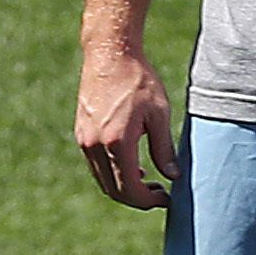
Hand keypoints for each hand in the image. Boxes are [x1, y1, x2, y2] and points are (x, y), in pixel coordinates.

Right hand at [76, 45, 180, 209]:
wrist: (109, 53)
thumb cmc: (138, 80)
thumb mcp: (159, 114)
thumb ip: (164, 149)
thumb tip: (173, 176)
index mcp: (116, 142)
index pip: (129, 189)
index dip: (148, 201)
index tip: (166, 198)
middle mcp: (95, 145)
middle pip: (113, 191)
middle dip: (137, 199)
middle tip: (159, 194)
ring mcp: (85, 140)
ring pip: (103, 180)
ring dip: (124, 188)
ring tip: (149, 181)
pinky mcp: (82, 133)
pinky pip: (96, 165)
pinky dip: (113, 173)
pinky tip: (132, 166)